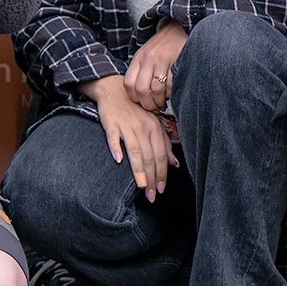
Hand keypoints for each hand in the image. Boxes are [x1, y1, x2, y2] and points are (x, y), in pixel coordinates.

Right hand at [88, 76, 171, 199]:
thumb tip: (174, 164)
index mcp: (155, 127)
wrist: (114, 89)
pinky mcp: (111, 123)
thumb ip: (164, 143)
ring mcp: (127, 124)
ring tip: (140, 186)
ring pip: (135, 150)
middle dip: (152, 177)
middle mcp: (143, 126)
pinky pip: (114, 137)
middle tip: (151, 195)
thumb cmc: (135, 110)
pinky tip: (119, 160)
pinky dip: (116, 148)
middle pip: (149, 155)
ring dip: (139, 170)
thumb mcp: (152, 124)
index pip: (161, 154)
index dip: (162, 173)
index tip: (161, 189)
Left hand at [122, 20, 187, 112]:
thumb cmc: (160, 47)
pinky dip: (171, 93)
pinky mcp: (176, 60)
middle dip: (148, 104)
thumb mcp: (145, 56)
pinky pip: (171, 83)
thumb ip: (140, 72)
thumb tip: (139, 97)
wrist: (176, 28)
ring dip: (160, 101)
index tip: (143, 103)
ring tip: (163, 102)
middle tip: (155, 108)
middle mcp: (148, 59)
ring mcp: (162, 59)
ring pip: (156, 89)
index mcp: (138, 59)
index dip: (135, 98)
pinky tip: (172, 93)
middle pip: (141, 89)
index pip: (129, 84)